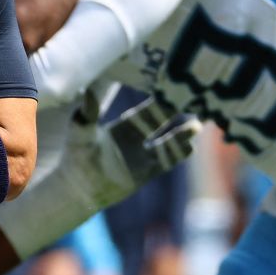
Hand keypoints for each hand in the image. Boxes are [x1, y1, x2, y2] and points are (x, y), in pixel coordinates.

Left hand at [0, 90, 198, 260]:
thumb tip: (87, 90)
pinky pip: (165, 162)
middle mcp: (136, 138)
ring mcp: (143, 156)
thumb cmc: (77, 156)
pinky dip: (177, 154)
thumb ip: (87, 113)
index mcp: (123, 125)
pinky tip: (190, 147)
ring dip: (182, 134)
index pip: (146, 110)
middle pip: (160, 123)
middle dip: (174, 112)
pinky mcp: (146, 173)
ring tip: (197, 125)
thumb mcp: (81, 131)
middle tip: (192, 98)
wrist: (79, 187)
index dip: (158, 100)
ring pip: (168, 142)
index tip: (172, 87)